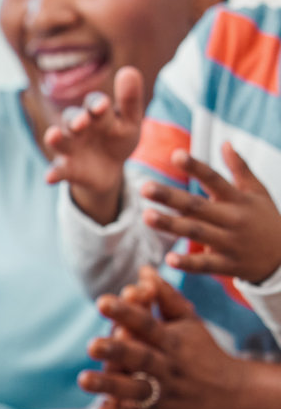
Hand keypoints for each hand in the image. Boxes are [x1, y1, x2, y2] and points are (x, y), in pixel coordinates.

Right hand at [43, 66, 148, 224]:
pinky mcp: (66, 168)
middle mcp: (78, 126)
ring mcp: (69, 147)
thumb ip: (130, 100)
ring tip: (52, 136)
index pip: (94, 103)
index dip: (96, 104)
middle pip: (72, 119)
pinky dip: (53, 173)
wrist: (108, 168)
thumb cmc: (118, 138)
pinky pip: (57, 170)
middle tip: (80, 123)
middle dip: (75, 120)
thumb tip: (128, 70)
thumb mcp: (129, 121)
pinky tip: (50, 178)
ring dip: (55, 139)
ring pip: (60, 141)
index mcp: (95, 112)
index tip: (102, 106)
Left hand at [81, 266, 242, 408]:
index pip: (148, 325)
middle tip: (91, 344)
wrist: (233, 396)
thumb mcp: (189, 323)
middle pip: (141, 358)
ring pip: (137, 390)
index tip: (103, 301)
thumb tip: (143, 269)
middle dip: (118, 351)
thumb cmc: (202, 352)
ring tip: (83, 379)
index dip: (128, 313)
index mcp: (172, 342)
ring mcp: (165, 395)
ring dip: (111, 386)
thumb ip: (165, 297)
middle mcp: (168, 368)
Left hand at [138, 142, 280, 284]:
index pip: (215, 179)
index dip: (196, 167)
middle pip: (197, 206)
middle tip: (144, 187)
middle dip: (170, 197)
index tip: (176, 154)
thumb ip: (240, 168)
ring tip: (146, 216)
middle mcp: (233, 219)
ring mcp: (230, 243)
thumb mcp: (258, 192)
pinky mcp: (228, 265)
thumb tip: (225, 143)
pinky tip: (168, 259)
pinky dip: (188, 262)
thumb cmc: (265, 219)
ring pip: (196, 232)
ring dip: (171, 225)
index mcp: (238, 199)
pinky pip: (205, 264)